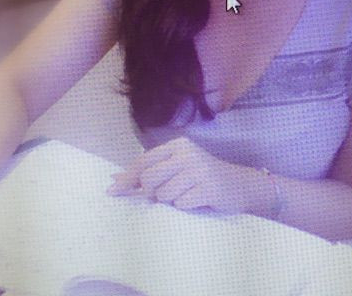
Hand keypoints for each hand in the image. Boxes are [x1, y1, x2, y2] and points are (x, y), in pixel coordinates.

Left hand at [107, 137, 263, 214]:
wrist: (239, 185)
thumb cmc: (202, 178)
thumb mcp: (177, 168)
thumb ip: (149, 171)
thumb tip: (115, 179)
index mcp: (177, 146)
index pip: (144, 161)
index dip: (127, 178)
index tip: (112, 191)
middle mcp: (187, 153)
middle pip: (150, 179)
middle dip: (152, 192)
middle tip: (167, 194)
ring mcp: (199, 169)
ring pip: (164, 194)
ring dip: (171, 201)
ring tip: (186, 195)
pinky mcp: (208, 187)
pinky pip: (181, 204)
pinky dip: (185, 207)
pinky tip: (197, 200)